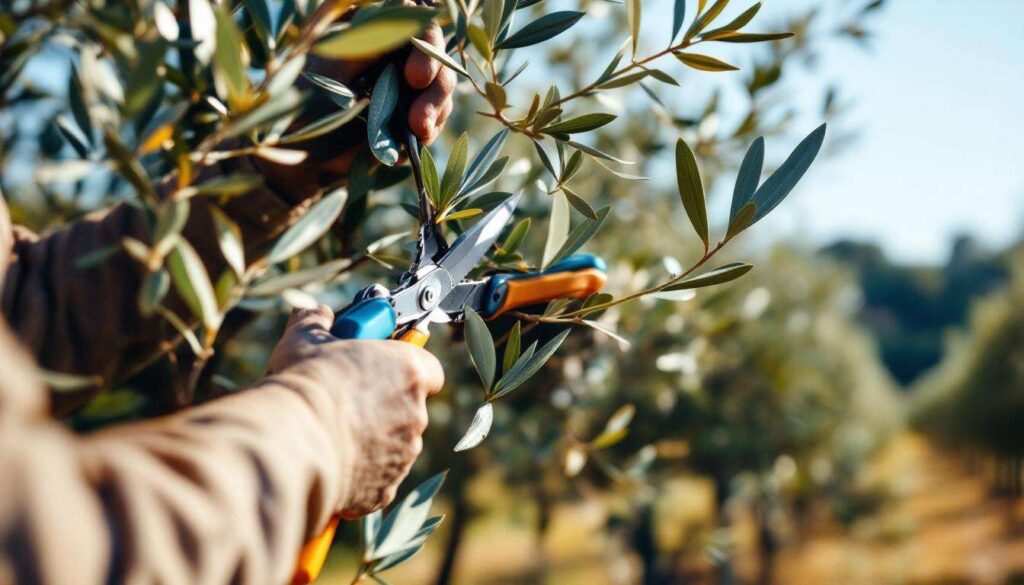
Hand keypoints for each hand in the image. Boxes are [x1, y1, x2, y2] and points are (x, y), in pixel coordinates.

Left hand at [253, 12, 455, 197]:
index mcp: (379, 36)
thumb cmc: (306, 100)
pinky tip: (415, 139)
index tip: (415, 75)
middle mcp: (398, 59)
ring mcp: (409, 90)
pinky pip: (435, 121)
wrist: (302, 150)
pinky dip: (430, 130)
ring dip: (435, 110)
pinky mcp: (413, 121)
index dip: (428, 44)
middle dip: (437, 83)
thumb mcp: (331, 67)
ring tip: (417, 130)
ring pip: (442, 90)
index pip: (418, 25)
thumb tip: (403, 10)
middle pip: (438, 59)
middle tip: (420, 108)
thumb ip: (365, 42)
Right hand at [266, 305, 443, 517]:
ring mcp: (404, 454)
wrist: (291, 443)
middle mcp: (415, 413)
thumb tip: (316, 313)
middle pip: (408, 407)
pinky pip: (377, 478)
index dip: (405, 368)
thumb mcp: (304, 339)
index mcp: (408, 370)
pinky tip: (331, 461)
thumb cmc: (304, 386)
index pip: (428, 368)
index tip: (380, 367)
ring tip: (331, 432)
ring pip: (393, 445)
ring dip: (372, 439)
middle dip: (382, 405)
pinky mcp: (386, 489)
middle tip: (346, 400)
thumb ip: (316, 321)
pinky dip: (360, 474)